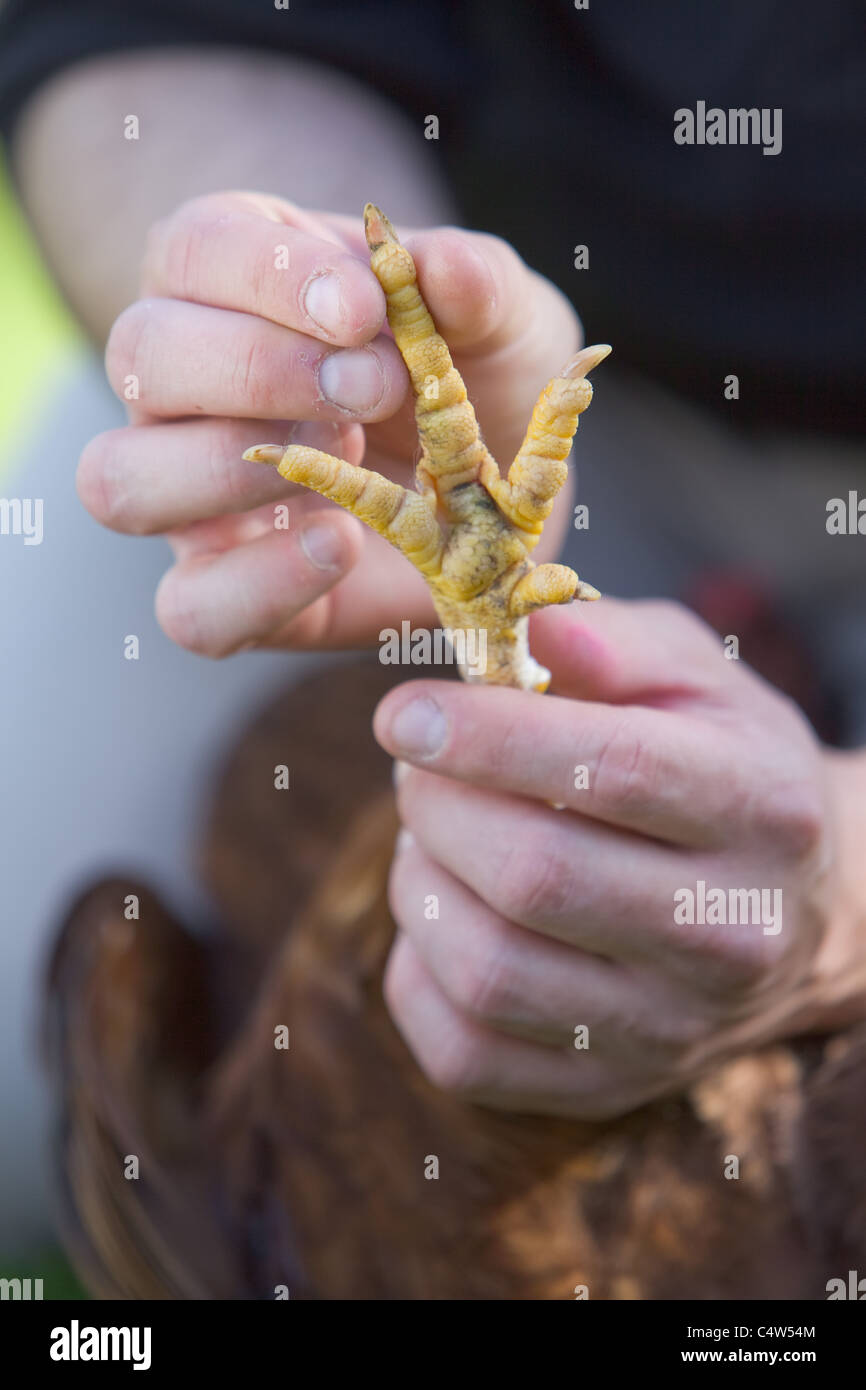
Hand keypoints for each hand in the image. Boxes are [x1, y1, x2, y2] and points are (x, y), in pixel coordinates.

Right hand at [78, 191, 580, 655]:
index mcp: (231, 283)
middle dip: (258, 367)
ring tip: (345, 462)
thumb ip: (477, 287)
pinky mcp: (223, 589)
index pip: (194, 249)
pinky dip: (258, 583)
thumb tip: (440, 268)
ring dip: (228, 468)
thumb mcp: (503, 323)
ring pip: (121, 478)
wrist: (501, 501)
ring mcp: (187, 496)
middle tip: (373, 388)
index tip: (362, 307)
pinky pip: (188, 606)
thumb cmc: (477, 382)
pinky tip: (343, 544)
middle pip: (141, 355)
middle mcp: (182, 387)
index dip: (267, 273)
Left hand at [373, 599, 864, 1118]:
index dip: (489, 736)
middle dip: (437, 806)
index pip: (616, 772)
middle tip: (415, 768)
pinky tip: (443, 914)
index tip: (402, 712)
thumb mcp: (694, 677)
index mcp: (763, 810)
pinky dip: (416, 974)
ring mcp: (670, 1030)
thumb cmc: (718, 766)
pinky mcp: (607, 1089)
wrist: (791, 912)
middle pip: (538, 877)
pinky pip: (464, 1051)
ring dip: (420, 886)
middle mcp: (732, 935)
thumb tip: (529, 629)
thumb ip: (614, 639)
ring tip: (428, 838)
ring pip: (489, 972)